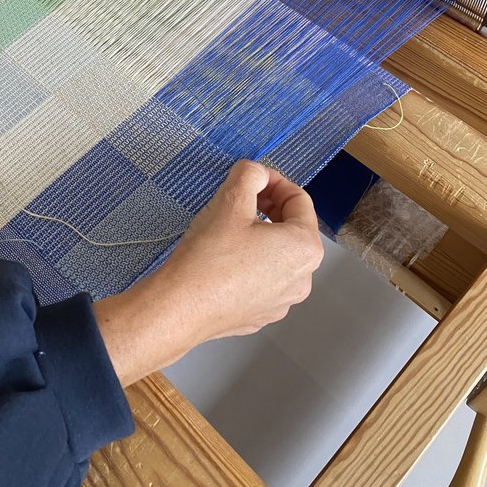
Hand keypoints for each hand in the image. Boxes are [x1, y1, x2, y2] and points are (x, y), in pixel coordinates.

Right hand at [94, 160, 323, 386]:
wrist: (181, 307)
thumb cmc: (210, 254)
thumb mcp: (230, 201)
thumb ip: (250, 175)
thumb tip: (256, 172)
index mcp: (305, 247)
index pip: (300, 200)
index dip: (274, 181)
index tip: (251, 178)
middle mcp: (303, 278)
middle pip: (292, 229)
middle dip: (269, 208)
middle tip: (239, 200)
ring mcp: (283, 302)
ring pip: (278, 256)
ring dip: (260, 236)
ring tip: (229, 230)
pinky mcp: (262, 315)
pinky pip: (264, 280)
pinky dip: (251, 263)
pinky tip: (224, 260)